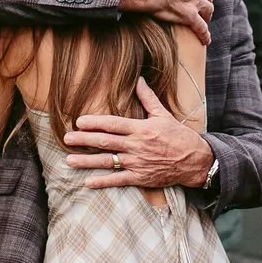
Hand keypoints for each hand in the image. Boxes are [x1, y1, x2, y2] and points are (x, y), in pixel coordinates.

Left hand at [63, 78, 213, 189]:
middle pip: (105, 141)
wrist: (195, 160)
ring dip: (87, 161)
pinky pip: (118, 180)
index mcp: (141, 128)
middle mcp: (136, 145)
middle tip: (66, 138)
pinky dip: (103, 182)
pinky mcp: (141, 178)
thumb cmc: (179, 136)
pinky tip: (88, 182)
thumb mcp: (164, 115)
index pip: (113, 124)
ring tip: (69, 160)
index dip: (95, 122)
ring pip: (108, 161)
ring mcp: (137, 163)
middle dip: (84, 140)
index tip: (79, 121)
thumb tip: (139, 80)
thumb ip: (148, 98)